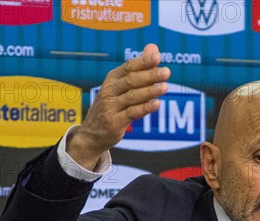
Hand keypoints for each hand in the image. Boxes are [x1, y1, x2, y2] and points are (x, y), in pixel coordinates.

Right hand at [67, 43, 170, 169]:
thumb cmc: (112, 105)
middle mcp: (110, 90)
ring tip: (165, 87)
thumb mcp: (122, 86)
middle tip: (166, 72)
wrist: (93, 133)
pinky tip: (157, 104)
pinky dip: (144, 108)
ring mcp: (111, 107)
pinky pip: (131, 113)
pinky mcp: (115, 122)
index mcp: (112, 79)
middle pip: (131, 80)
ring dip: (149, 91)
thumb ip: (139, 68)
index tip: (158, 56)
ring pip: (132, 96)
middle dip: (150, 75)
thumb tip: (154, 48)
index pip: (129, 67)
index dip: (143, 62)